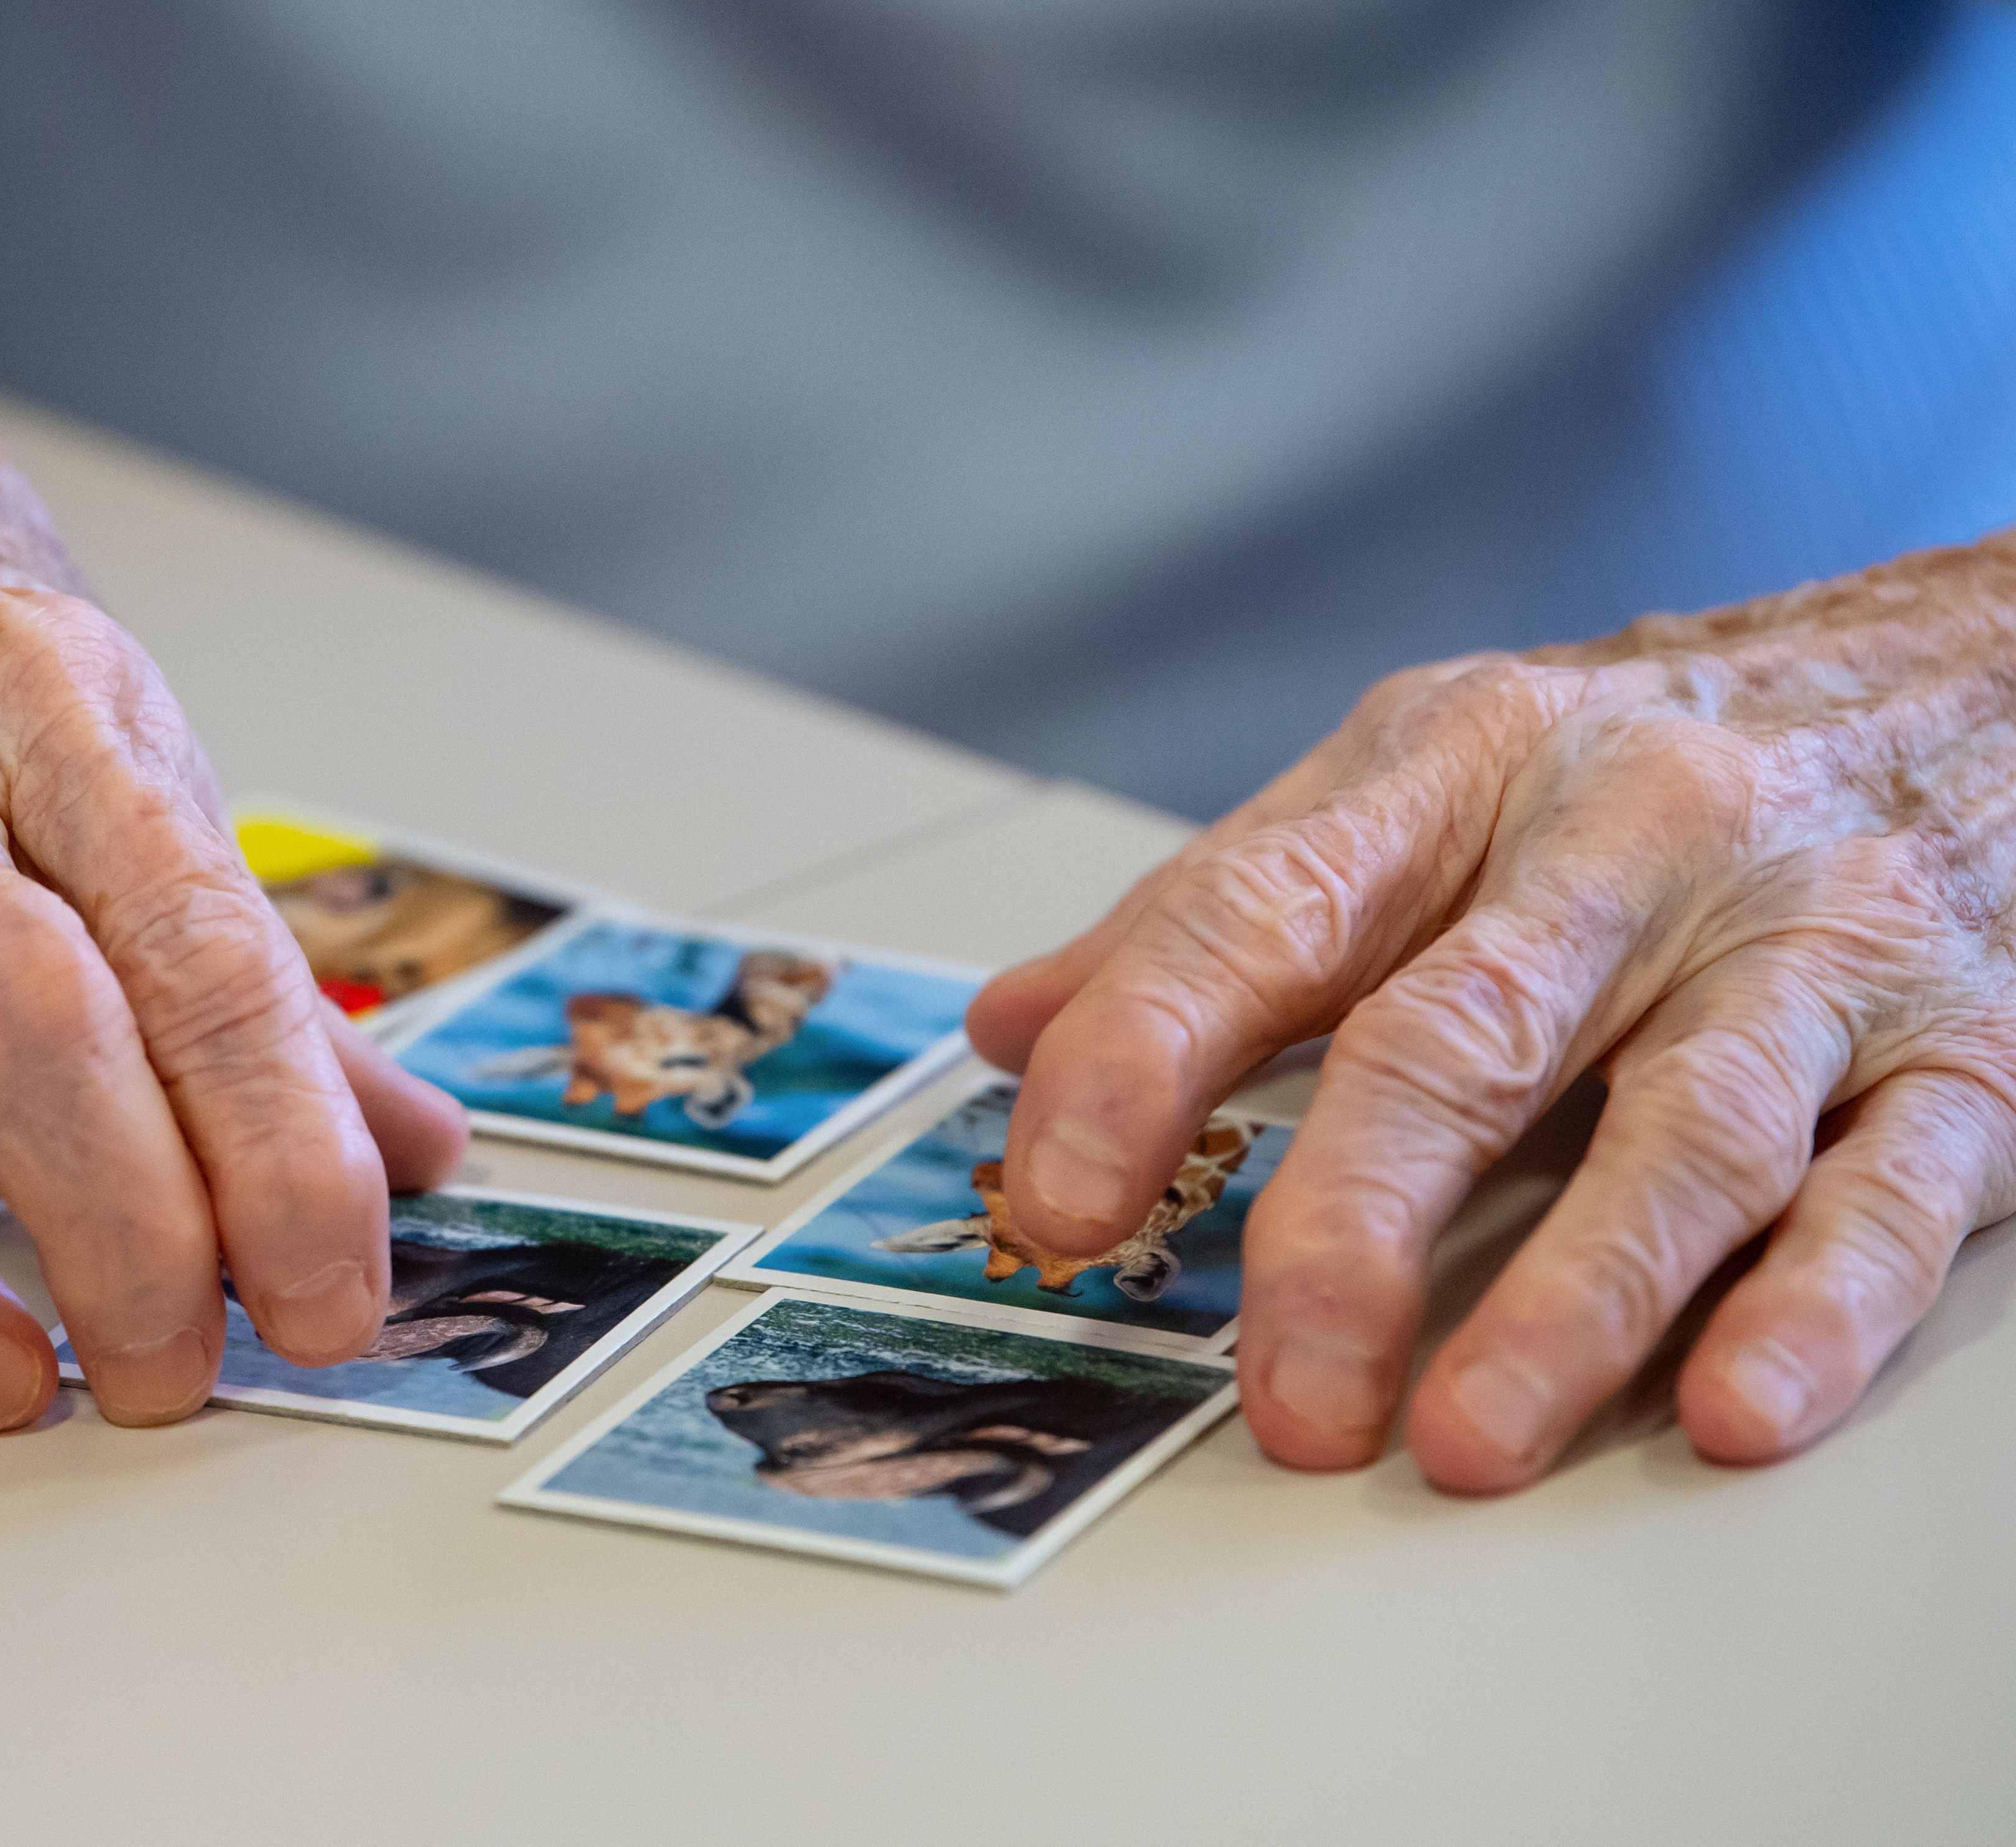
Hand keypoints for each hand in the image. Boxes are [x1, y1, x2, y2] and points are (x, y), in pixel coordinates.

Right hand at [0, 334, 465, 1429]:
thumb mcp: (100, 709)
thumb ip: (238, 941)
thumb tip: (404, 1144)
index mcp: (36, 696)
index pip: (197, 949)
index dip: (284, 1151)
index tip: (331, 1298)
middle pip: (7, 1025)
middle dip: (119, 1232)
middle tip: (177, 1371)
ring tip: (3, 1383)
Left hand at [966, 540, 2015, 1490]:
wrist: (1966, 671)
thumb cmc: (1640, 760)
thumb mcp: (1411, 782)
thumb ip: (1211, 915)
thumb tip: (1010, 1030)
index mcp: (1457, 768)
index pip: (1262, 913)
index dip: (1141, 1057)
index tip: (1054, 1197)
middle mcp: (1630, 843)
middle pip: (1463, 1038)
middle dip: (1354, 1221)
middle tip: (1284, 1382)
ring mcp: (1807, 946)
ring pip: (1683, 1131)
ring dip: (1573, 1300)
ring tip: (1467, 1438)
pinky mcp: (1964, 1049)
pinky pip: (1889, 1188)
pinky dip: (1812, 1306)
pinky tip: (1732, 1405)